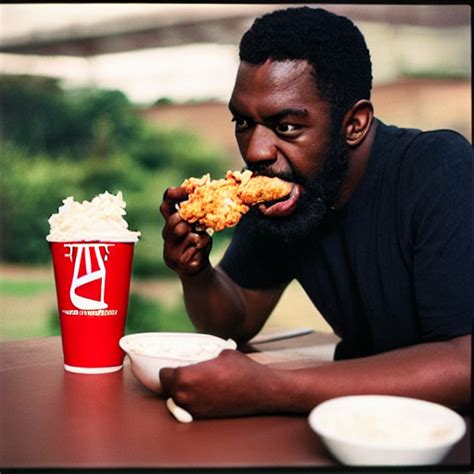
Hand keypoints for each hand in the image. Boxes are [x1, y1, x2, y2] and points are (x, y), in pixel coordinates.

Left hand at [159, 350, 278, 417]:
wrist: (260, 390)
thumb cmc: (241, 369)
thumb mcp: (219, 352)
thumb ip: (203, 354)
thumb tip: (198, 352)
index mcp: (187, 377)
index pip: (164, 374)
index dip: (167, 368)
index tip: (173, 365)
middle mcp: (186, 396)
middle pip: (167, 388)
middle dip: (172, 380)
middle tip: (180, 372)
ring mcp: (194, 409)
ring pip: (176, 400)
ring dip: (180, 391)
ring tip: (191, 381)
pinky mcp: (204, 417)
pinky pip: (189, 407)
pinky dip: (191, 400)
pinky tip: (201, 391)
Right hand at [160, 186, 211, 276]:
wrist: (198, 269)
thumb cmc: (198, 243)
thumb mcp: (200, 227)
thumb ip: (199, 214)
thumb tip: (207, 193)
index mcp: (171, 224)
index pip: (166, 206)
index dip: (174, 195)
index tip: (185, 189)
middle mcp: (167, 236)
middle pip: (173, 221)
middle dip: (185, 220)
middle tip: (193, 225)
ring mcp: (170, 251)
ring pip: (187, 237)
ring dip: (199, 238)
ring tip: (201, 242)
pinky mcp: (178, 264)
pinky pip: (193, 252)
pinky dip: (201, 251)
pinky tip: (199, 254)